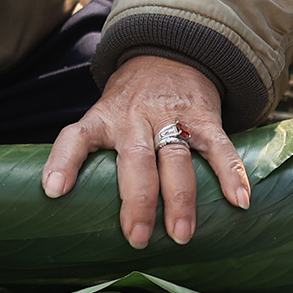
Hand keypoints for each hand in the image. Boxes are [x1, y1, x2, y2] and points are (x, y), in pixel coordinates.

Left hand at [41, 55, 250, 247]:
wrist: (167, 54)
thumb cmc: (127, 105)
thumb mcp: (103, 117)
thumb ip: (94, 156)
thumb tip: (73, 212)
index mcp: (103, 119)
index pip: (75, 137)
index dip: (64, 162)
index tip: (54, 190)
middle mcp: (135, 118)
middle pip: (135, 159)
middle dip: (137, 201)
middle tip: (136, 238)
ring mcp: (172, 118)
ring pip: (175, 158)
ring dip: (180, 199)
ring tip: (181, 236)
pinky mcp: (204, 118)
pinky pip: (220, 148)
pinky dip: (231, 175)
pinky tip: (239, 202)